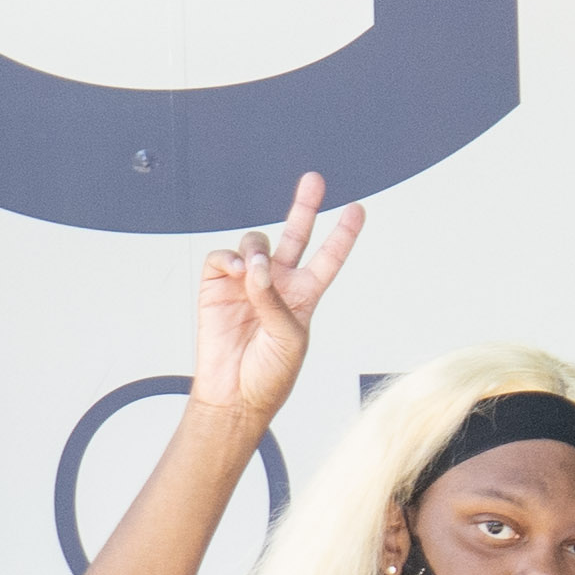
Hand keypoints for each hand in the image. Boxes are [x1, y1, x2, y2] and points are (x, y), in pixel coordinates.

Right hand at [189, 175, 365, 422]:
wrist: (234, 395)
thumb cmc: (270, 373)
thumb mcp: (288, 338)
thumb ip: (275, 300)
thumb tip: (255, 267)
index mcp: (306, 296)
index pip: (328, 258)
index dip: (343, 234)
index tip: (358, 208)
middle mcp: (278, 283)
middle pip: (296, 235)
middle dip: (304, 206)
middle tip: (315, 179)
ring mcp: (247, 282)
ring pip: (256, 242)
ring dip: (256, 249)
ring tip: (254, 268)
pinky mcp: (217, 286)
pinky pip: (223, 257)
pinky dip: (230, 259)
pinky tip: (236, 271)